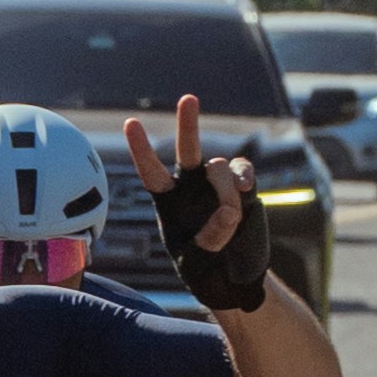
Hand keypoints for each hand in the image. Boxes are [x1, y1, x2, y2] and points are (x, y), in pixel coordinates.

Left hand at [127, 97, 269, 310]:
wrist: (236, 278)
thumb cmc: (206, 273)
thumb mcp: (197, 264)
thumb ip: (210, 238)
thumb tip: (230, 208)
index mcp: (168, 203)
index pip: (151, 172)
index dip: (142, 149)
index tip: (131, 123)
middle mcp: (192, 187)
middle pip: (188, 150)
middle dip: (188, 123)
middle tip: (188, 98)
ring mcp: (218, 185)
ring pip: (220, 167)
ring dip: (224, 189)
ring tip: (230, 216)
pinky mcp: (244, 188)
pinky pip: (242, 171)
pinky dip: (244, 178)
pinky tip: (244, 188)